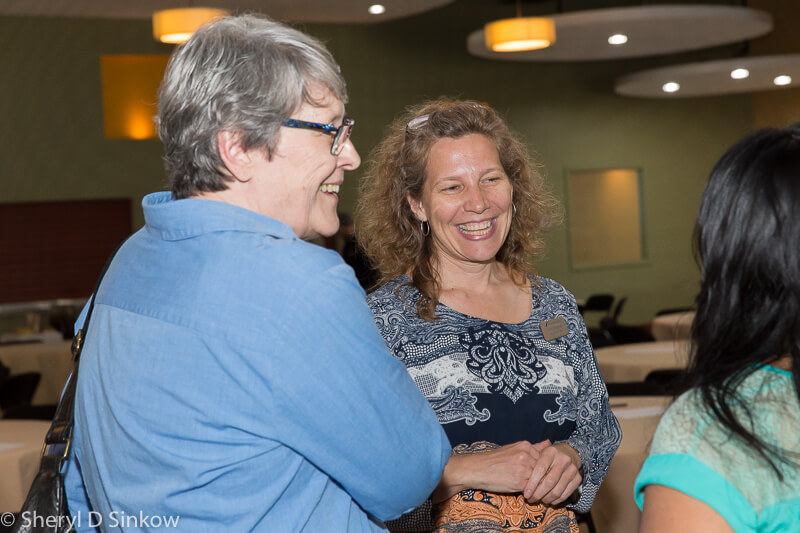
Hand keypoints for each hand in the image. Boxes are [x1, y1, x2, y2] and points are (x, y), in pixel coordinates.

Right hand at [432, 440, 550, 501]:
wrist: (476, 469)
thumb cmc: (494, 460)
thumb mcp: (513, 449)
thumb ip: (533, 447)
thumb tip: (549, 443)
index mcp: (525, 445)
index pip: (544, 459)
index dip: (542, 469)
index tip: (538, 475)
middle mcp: (526, 455)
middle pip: (544, 470)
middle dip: (542, 479)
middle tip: (539, 485)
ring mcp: (523, 468)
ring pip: (540, 480)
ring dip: (538, 487)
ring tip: (532, 490)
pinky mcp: (519, 482)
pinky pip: (532, 489)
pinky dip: (531, 493)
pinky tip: (525, 494)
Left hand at [523, 442, 581, 505]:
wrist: (569, 452)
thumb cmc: (548, 456)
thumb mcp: (539, 454)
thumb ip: (530, 463)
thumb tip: (519, 477)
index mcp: (551, 452)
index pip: (540, 469)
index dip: (532, 483)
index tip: (526, 494)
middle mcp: (563, 460)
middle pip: (549, 482)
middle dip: (538, 494)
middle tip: (531, 499)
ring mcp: (572, 469)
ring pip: (557, 490)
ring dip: (546, 499)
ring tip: (539, 500)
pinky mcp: (578, 478)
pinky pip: (566, 494)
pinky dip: (556, 500)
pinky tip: (549, 500)